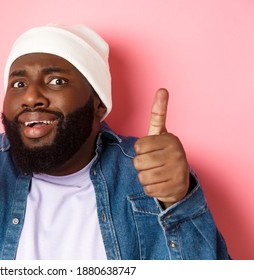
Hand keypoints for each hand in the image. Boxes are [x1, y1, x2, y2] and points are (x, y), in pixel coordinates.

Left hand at [133, 88, 188, 207]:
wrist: (179, 180)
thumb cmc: (164, 154)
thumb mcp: (160, 134)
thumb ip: (158, 113)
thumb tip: (162, 89)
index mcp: (171, 139)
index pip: (138, 146)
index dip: (139, 150)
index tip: (149, 150)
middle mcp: (178, 154)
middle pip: (138, 162)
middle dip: (140, 165)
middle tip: (151, 164)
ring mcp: (179, 171)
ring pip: (142, 177)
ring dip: (144, 178)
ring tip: (155, 174)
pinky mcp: (177, 188)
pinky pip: (149, 190)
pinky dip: (150, 189)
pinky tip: (160, 184)